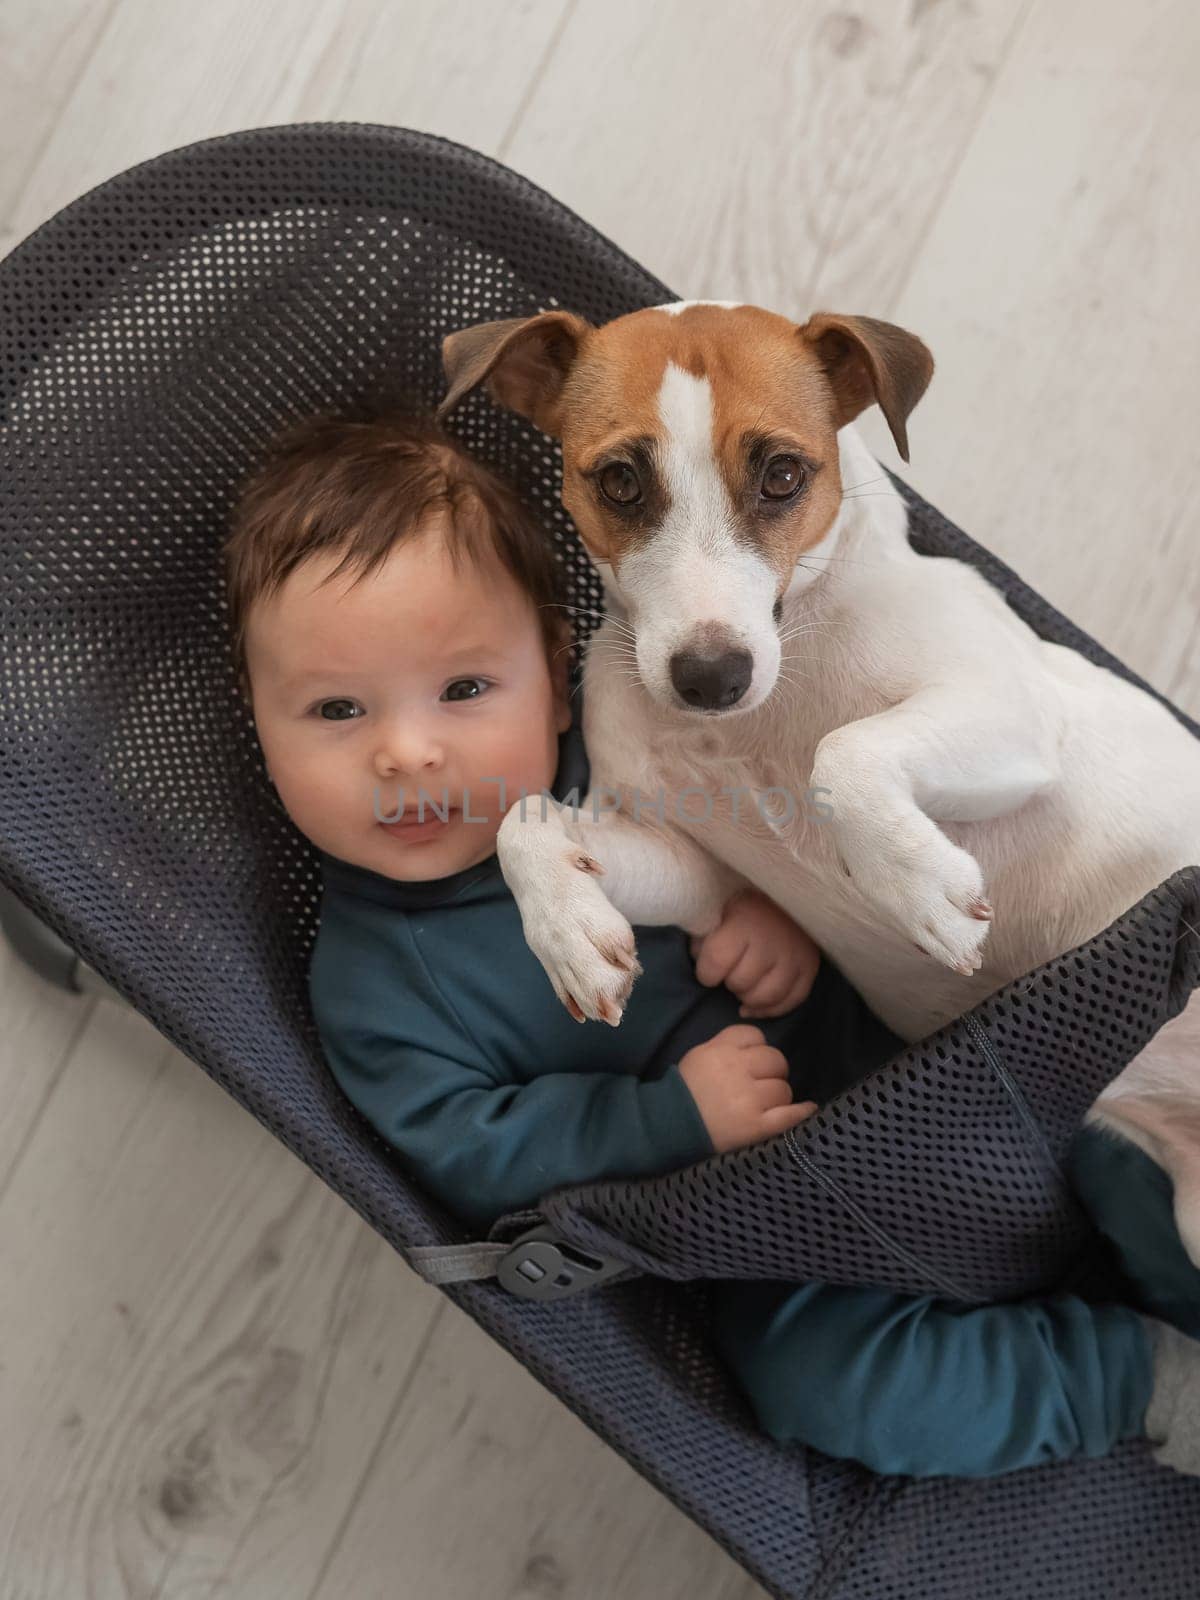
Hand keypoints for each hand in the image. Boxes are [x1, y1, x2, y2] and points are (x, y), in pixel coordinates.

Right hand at [678, 1024, 817, 1151]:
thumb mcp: (700, 1056)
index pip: (755, 1036)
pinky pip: (790, 1115)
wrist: (669, 1129)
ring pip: (783, 1088)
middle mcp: (736, 1070)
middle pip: (775, 1060)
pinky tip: (808, 1109)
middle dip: (772, 1072)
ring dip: (778, 1097)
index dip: (757, 1049)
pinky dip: (802, 1112)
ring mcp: (748, 1099)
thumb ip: (727, 1044)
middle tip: (761, 1086)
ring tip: (763, 1106)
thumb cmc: (686, 1092)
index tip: (751, 1063)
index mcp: (720, 1051)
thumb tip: (760, 1045)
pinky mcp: (757, 1126)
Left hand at [688, 887, 819, 1017]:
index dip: (706, 973)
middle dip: (729, 982)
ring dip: (749, 997)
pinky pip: (792, 1001)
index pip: (717, 961)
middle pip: (741, 982)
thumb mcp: (719, 910)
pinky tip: (756, 1005)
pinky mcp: (810, 968)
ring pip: (766, 997)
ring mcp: (794, 957)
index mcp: (744, 922)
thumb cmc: (746, 905)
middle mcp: (771, 941)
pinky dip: (771, 1009)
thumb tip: (698, 957)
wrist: (787, 893)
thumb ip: (704, 934)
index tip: (708, 970)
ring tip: (743, 987)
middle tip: (729, 974)